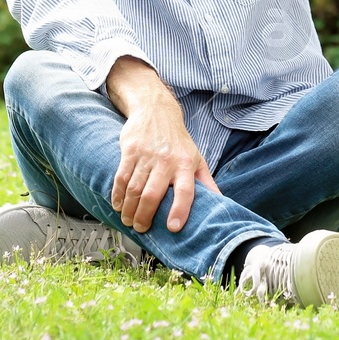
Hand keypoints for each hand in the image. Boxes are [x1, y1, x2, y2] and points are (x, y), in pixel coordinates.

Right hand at [111, 95, 218, 232]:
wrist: (157, 111)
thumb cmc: (178, 141)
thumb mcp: (197, 158)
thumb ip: (206, 182)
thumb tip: (220, 202)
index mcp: (186, 164)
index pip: (185, 190)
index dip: (180, 210)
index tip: (173, 228)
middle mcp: (167, 160)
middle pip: (153, 195)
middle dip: (144, 217)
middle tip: (141, 228)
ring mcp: (147, 155)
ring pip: (134, 189)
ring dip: (129, 209)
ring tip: (128, 220)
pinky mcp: (130, 151)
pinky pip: (121, 177)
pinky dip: (117, 194)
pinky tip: (118, 205)